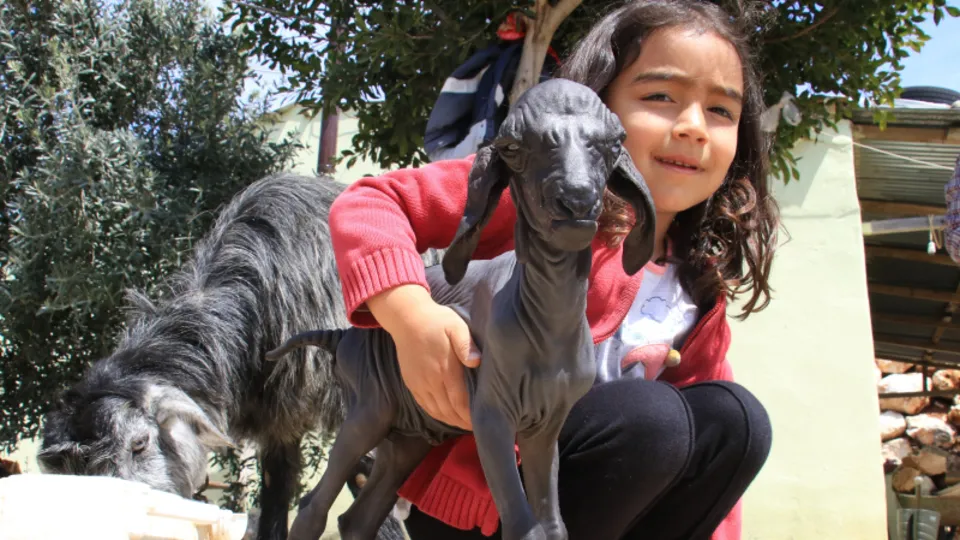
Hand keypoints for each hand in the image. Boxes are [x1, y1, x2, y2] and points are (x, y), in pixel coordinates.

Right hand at [367, 285, 480, 429]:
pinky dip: (437, 414)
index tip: (483, 422)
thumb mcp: (456, 326)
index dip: (471, 416)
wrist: (407, 318)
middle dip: (464, 422)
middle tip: (479, 428)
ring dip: (451, 421)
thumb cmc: (436, 321)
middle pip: (449, 411)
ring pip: (437, 411)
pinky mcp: (411, 383)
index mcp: (445, 369)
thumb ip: (466, 344)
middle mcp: (431, 381)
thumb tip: (476, 362)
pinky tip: (446, 416)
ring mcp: (419, 384)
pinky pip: (425, 405)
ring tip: (464, 424)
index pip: (460, 402)